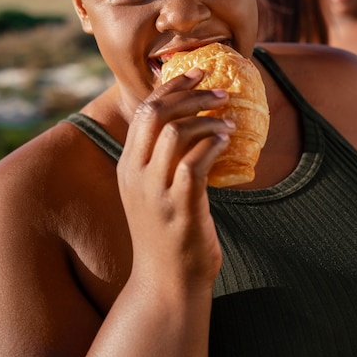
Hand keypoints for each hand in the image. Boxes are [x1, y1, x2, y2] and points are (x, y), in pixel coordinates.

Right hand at [117, 68, 233, 292]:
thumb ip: (161, 159)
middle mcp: (135, 173)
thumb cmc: (165, 233)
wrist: (166, 282)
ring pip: (176, 131)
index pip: (144, 111)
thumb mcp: (151, 191)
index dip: (171, 88)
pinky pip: (196, 162)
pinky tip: (227, 141)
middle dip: (190, 94)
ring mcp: (155, 190)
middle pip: (156, 113)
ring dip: (207, 119)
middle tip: (218, 91)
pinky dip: (213, 144)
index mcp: (128, 165)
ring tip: (228, 121)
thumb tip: (189, 124)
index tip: (196, 74)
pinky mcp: (179, 206)